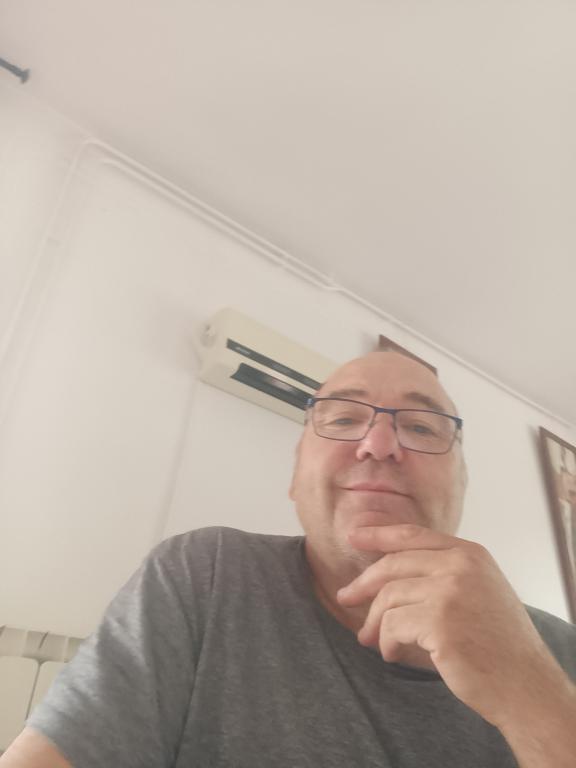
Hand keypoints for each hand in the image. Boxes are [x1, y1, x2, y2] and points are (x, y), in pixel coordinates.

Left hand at [336, 524, 560, 725]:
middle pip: (393, 564)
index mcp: (470, 554)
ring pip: (389, 598)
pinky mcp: (439, 622)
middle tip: (344, 599)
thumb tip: (386, 575)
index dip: (379, 534)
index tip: (353, 536)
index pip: (412, 535)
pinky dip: (386, 642)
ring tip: (371, 640)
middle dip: (363, 583)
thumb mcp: (479, 591)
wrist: (526, 686)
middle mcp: (460, 565)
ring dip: (375, 622)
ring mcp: (450, 592)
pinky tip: (392, 654)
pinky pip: (393, 626)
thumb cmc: (499, 645)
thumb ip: (443, 573)